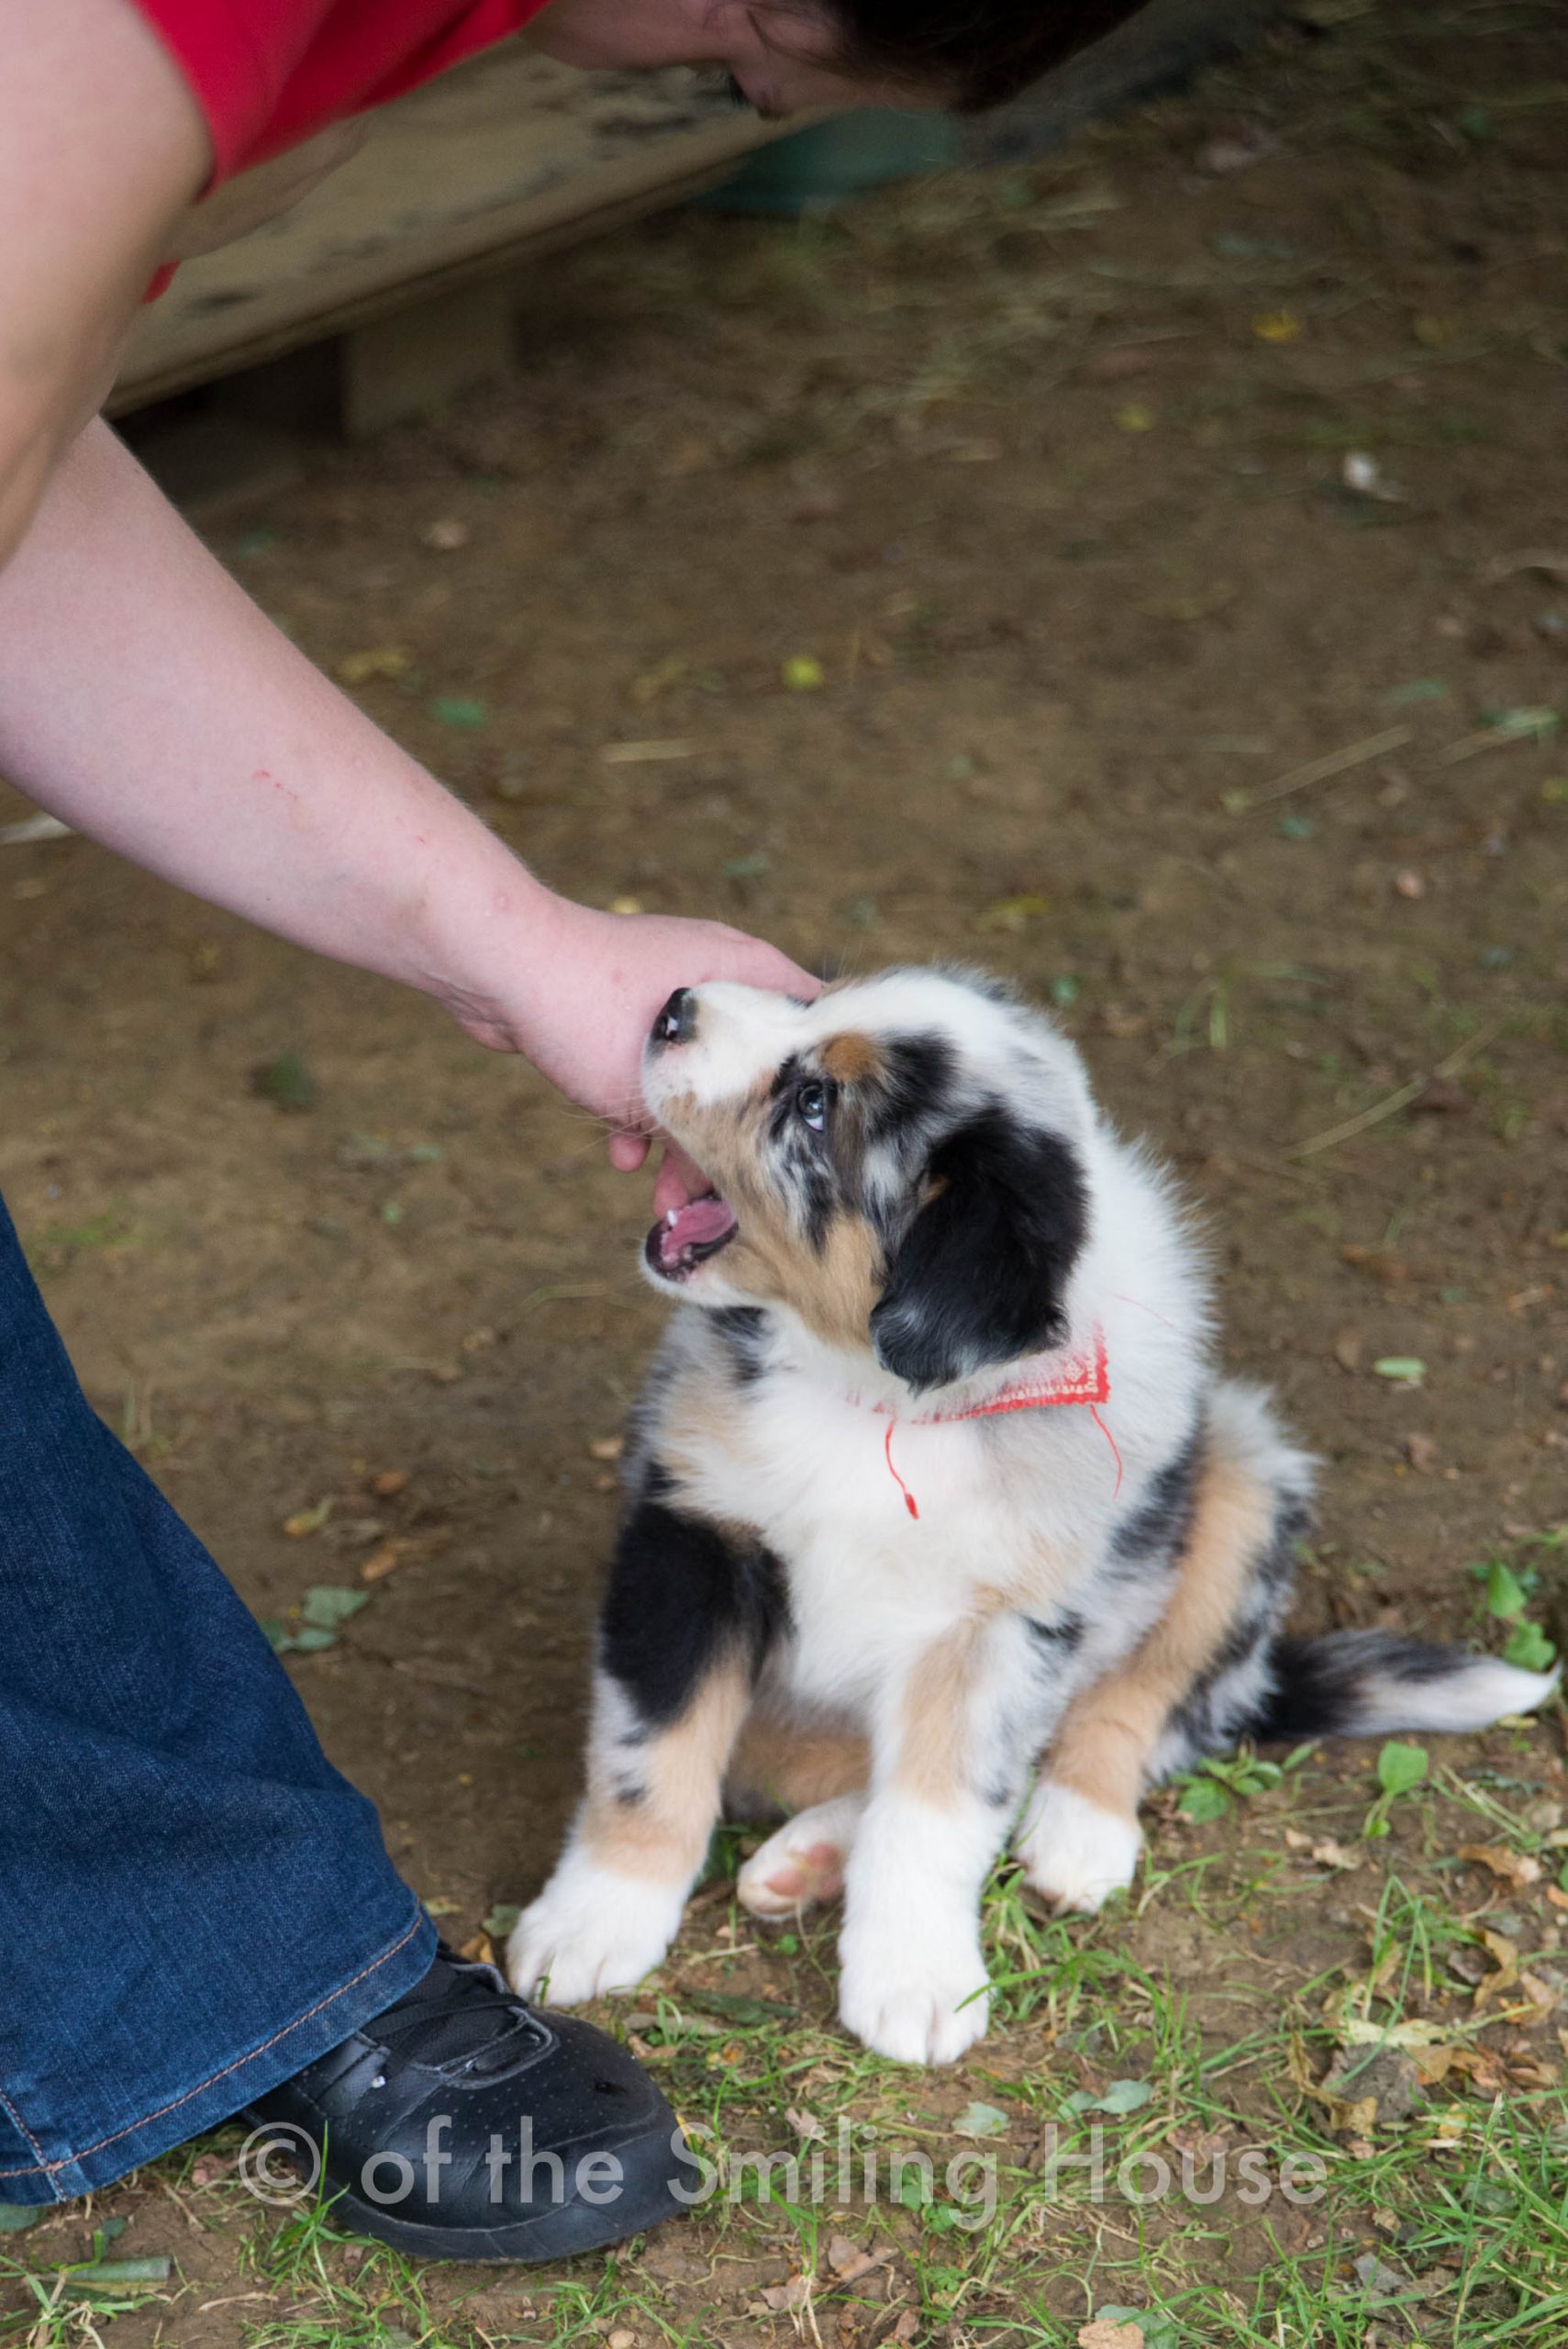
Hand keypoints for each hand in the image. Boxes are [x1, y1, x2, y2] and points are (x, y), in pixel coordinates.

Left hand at [450, 895, 818, 1207]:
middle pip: (747, 1065)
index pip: (816, 1023)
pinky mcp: (615, 1006)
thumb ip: (707, 1133)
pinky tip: (620, 1156)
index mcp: (748, 970)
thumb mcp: (663, 1092)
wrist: (496, 964)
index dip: (819, 1088)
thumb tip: (729, 1187)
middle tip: (720, 1198)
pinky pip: (644, 1066)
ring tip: (666, 1200)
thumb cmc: (595, 1011)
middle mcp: (715, 972)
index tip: (815, 1146)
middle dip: (728, 1139)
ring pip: (691, 1075)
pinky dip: (636, 1108)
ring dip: (678, 1138)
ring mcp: (664, 987)